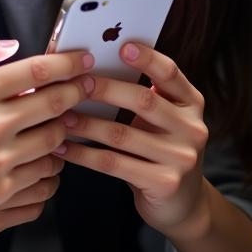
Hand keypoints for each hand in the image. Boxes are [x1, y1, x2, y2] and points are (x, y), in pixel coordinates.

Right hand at [0, 33, 92, 238]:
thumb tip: (9, 45)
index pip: (37, 70)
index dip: (67, 63)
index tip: (83, 60)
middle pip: (55, 102)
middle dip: (78, 91)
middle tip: (88, 86)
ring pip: (55, 138)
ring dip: (67, 126)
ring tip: (68, 119)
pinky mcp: (3, 188)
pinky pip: (45, 171)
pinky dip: (53, 159)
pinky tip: (50, 152)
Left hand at [56, 42, 208, 234]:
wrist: (182, 205)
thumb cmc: (160, 150)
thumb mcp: (163, 121)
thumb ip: (142, 96)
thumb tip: (93, 68)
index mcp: (191, 102)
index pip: (170, 72)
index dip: (147, 58)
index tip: (121, 47)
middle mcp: (192, 128)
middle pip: (143, 100)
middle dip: (104, 89)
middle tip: (75, 83)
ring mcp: (181, 157)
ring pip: (122, 134)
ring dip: (86, 124)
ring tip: (60, 117)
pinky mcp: (164, 183)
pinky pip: (114, 163)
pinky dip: (84, 154)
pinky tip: (63, 147)